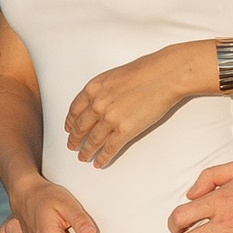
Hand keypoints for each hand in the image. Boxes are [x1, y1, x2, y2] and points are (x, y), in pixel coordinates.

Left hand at [64, 45, 200, 169]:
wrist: (164, 75)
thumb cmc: (145, 71)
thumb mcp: (114, 76)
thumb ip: (102, 90)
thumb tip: (99, 102)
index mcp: (93, 89)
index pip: (75, 110)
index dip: (70, 122)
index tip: (68, 128)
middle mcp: (97, 104)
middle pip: (80, 127)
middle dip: (74, 139)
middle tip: (72, 146)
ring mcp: (110, 119)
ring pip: (93, 141)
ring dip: (86, 151)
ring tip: (83, 157)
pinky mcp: (125, 131)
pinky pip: (110, 148)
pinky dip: (103, 158)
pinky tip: (99, 162)